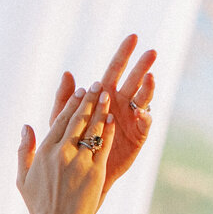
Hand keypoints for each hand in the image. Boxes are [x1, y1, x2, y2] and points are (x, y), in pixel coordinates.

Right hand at [16, 84, 113, 213]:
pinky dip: (108, 131)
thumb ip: (24, 151)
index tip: (79, 92)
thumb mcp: (23, 179)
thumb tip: (26, 127)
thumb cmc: (39, 206)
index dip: (71, 104)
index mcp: (45, 153)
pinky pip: (103, 146)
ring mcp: (80, 162)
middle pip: (78, 120)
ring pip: (92, 129)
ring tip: (107, 95)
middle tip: (97, 86)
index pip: (60, 121)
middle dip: (88, 100)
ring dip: (100, 110)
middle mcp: (62, 153)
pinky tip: (112, 119)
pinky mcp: (95, 172)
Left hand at [49, 35, 155, 204]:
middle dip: (142, 66)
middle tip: (151, 52)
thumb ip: (64, 99)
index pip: (115, 69)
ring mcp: (131, 119)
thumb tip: (67, 73)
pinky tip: (142, 112)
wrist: (79, 176)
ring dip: (148, 89)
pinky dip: (145, 117)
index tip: (133, 37)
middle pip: (134, 80)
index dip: (123, 53)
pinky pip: (144, 124)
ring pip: (143, 99)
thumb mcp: (61, 122)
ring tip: (149, 79)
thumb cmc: (68, 147)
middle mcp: (120, 103)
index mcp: (103, 95)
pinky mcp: (138, 136)